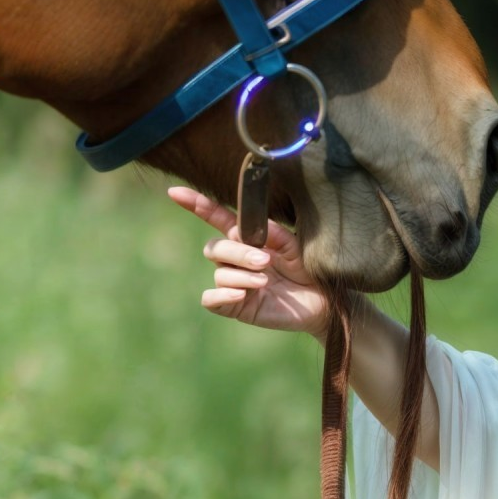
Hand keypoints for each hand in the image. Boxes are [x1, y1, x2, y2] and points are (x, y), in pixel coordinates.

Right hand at [170, 187, 334, 340]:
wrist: (323, 301)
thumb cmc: (308, 268)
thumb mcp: (294, 245)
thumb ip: (272, 234)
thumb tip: (246, 228)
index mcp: (247, 238)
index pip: (217, 219)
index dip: (196, 205)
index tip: (175, 192)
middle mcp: (235, 259)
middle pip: (216, 248)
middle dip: (238, 252)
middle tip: (265, 261)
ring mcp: (233, 282)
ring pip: (220, 273)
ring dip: (242, 275)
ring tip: (266, 281)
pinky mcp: (235, 305)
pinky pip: (212, 298)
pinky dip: (223, 294)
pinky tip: (242, 294)